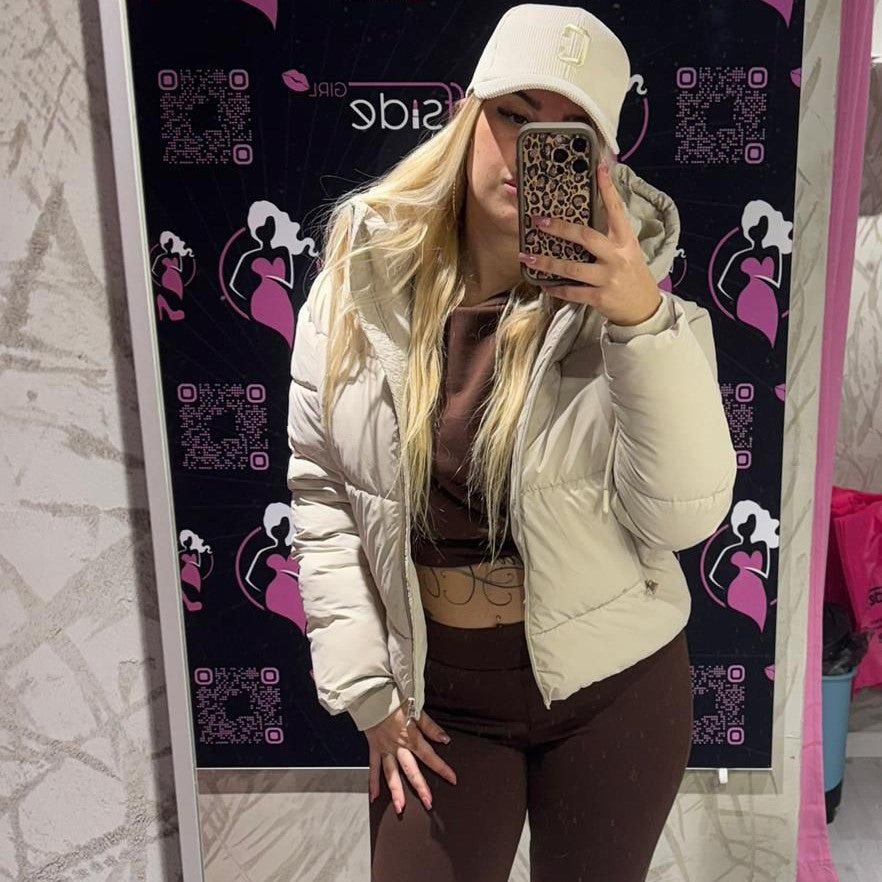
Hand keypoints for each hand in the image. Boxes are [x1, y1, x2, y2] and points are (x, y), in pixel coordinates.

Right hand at [365, 701, 456, 814]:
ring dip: (396, 791)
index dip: (441, 768)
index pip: (429, 755)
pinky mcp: (374, 747)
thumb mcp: (416, 709)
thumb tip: (444, 739)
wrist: (372, 694)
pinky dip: (373, 781)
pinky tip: (375, 796)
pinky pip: (373, 766)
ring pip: (391, 773)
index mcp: (410, 736)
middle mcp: (398, 746)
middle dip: (420, 787)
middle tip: (428, 803)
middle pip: (411, 770)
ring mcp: (385, 748)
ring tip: (401, 807)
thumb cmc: (394, 699)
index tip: (452, 779)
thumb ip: (430, 727)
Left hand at [518, 162, 661, 326]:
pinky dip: (556, 289)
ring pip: (572, 268)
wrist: (644, 309)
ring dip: (546, 262)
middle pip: (586, 237)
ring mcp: (608, 277)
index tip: (599, 168)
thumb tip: (583, 222)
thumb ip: (610, 237)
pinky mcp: (600, 297)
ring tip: (526, 257)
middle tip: (539, 221)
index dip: (608, 189)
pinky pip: (572, 292)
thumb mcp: (628, 251)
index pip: (617, 210)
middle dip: (560, 228)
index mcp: (625, 241)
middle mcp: (617, 256)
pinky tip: (543, 284)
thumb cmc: (632, 276)